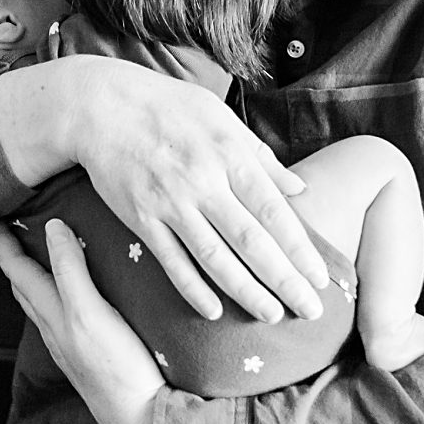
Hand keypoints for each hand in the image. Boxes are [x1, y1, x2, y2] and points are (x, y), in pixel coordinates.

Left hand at [0, 218, 162, 423]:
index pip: (16, 270)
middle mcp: (53, 329)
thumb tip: (52, 228)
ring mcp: (69, 344)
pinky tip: (75, 293)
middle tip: (16, 229)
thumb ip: (69, 271)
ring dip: (35, 275)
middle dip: (15, 256)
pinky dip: (58, 293)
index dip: (4, 243)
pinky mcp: (87, 354)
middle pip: (23, 286)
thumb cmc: (116, 367)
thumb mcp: (89, 312)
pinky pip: (62, 315)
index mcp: (51, 313)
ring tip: (42, 252)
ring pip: (41, 303)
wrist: (141, 418)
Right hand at [62, 58, 329, 322]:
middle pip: (252, 241)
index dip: (300, 249)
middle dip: (285, 280)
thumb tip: (300, 188)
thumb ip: (261, 156)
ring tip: (271, 315)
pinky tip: (214, 312)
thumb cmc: (168, 107)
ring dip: (246, 292)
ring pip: (214, 258)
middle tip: (310, 312)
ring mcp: (170, 202)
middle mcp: (203, 181)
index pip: (274, 211)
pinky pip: (171, 261)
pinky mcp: (140, 218)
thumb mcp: (222, 118)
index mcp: (229, 155)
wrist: (102, 107)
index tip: (321, 278)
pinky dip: (193, 289)